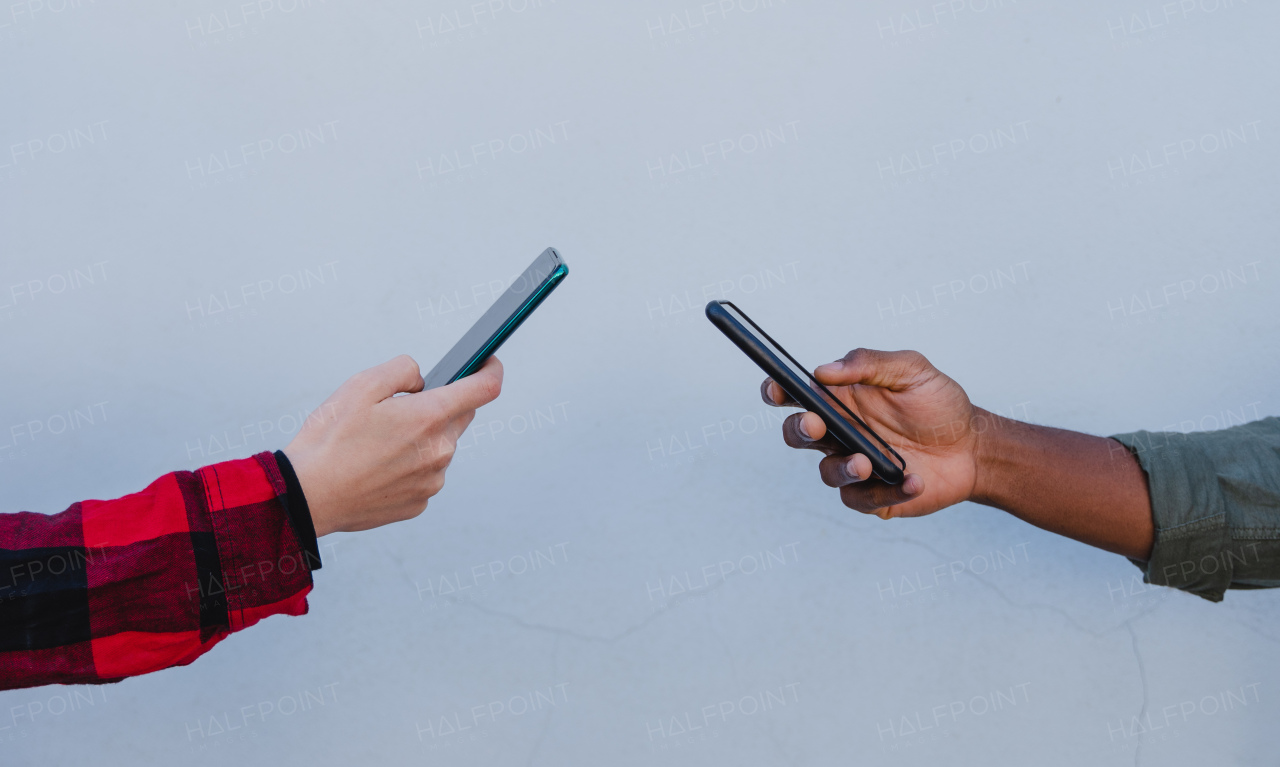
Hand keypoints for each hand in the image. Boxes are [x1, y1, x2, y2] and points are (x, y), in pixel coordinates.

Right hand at [283, 355, 502, 535]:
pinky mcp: (419, 502)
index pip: (484, 388)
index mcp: (429, 417)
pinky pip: (426, 474)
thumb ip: (403, 370)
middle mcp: (440, 451)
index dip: (490, 370)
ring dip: (421, 438)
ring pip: (440, 447)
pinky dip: (410, 466)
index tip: (487, 362)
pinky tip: (378, 467)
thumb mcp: (361, 384)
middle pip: (460, 416)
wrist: (306, 495)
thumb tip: (422, 379)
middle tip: (400, 408)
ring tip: (378, 443)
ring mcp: (432, 480)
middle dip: (439, 406)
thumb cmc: (329, 440)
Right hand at [763, 348, 983, 518]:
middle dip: (799, 429)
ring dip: (842, 468)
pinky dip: (888, 491)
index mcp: (843, 400)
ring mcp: (854, 465)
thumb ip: (869, 363)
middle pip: (799, 434)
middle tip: (816, 424)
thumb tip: (824, 371)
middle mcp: (842, 433)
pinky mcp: (873, 495)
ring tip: (866, 463)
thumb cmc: (939, 405)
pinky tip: (913, 480)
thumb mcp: (912, 370)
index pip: (798, 395)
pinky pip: (863, 499)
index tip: (776, 390)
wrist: (974, 446)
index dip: (778, 391)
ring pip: (827, 472)